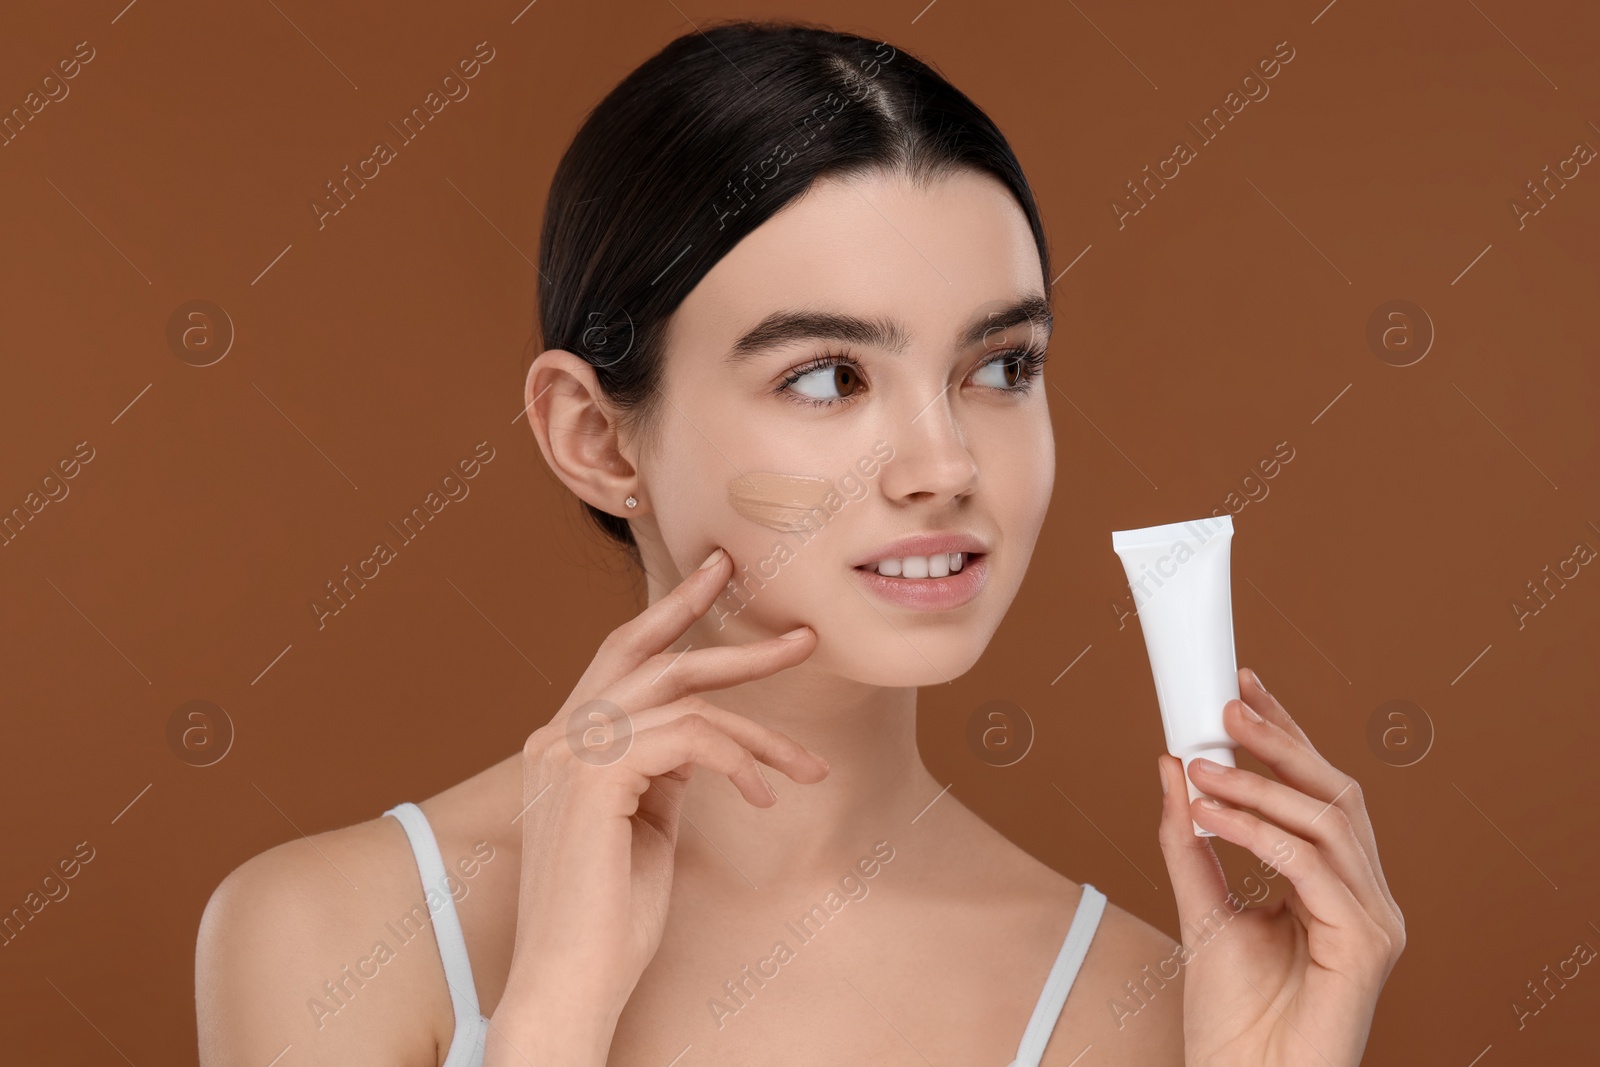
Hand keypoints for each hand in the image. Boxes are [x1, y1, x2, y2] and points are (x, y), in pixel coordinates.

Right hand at [485, 548, 829, 1063]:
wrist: (570, 982)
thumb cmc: (611, 918)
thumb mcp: (646, 825)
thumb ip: (663, 771)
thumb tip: (703, 736)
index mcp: (564, 742)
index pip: (622, 656)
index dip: (672, 612)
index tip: (718, 576)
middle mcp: (558, 735)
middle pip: (657, 660)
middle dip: (734, 644)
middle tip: (802, 637)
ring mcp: (569, 752)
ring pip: (686, 703)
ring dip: (760, 734)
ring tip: (808, 768)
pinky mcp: (594, 778)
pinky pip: (690, 737)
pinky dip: (739, 760)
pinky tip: (765, 796)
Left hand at [1155, 668, 1404, 1066]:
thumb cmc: (1231, 1016)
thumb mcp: (1201, 908)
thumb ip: (1189, 840)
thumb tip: (1173, 766)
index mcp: (1334, 883)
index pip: (1317, 791)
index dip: (1286, 734)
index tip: (1241, 690)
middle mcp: (1364, 895)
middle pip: (1337, 793)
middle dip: (1281, 740)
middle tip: (1226, 708)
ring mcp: (1375, 919)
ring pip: (1327, 821)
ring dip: (1258, 786)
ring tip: (1203, 769)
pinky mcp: (1368, 944)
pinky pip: (1311, 865)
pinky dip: (1257, 832)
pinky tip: (1213, 817)